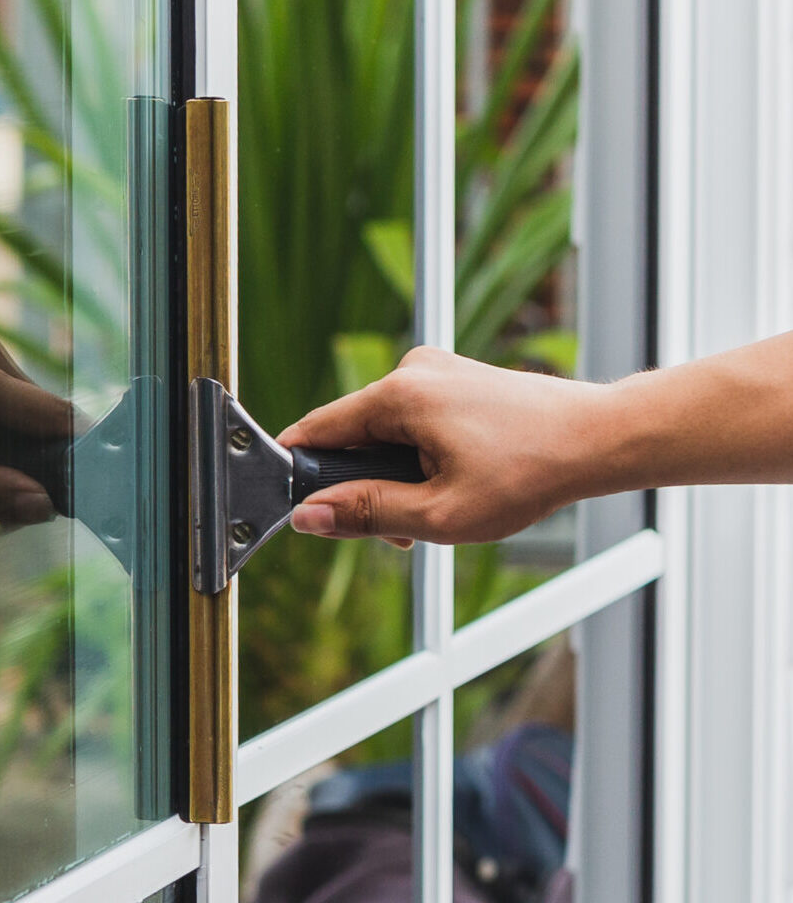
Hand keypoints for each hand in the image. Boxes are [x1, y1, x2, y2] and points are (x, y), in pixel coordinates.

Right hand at [280, 346, 621, 544]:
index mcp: (399, 394)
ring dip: (396, 479)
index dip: (302, 475)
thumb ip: (364, 514)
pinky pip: (411, 424)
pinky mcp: (455, 381)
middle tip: (401, 531)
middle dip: (366, 488)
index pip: (316, 431)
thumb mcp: (437, 514)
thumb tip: (308, 516)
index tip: (306, 512)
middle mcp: (413, 370)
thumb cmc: (530, 473)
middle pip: (352, 438)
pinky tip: (451, 486)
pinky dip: (419, 460)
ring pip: (383, 436)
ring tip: (438, 511)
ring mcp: (436, 371)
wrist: (600, 440)